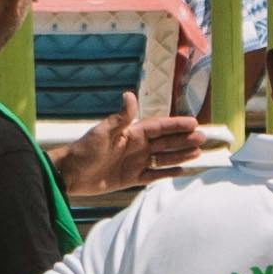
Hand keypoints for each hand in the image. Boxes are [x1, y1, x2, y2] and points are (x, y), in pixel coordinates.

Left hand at [63, 110, 205, 191]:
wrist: (70, 174)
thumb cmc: (84, 151)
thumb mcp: (102, 132)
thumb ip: (120, 117)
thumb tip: (130, 94)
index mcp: (131, 133)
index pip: (159, 127)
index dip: (176, 125)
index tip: (194, 123)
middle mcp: (136, 147)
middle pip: (166, 142)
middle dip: (184, 140)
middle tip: (203, 138)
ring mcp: (135, 163)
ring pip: (164, 158)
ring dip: (180, 155)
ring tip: (198, 153)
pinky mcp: (131, 178)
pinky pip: (154, 175)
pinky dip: (167, 173)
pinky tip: (181, 171)